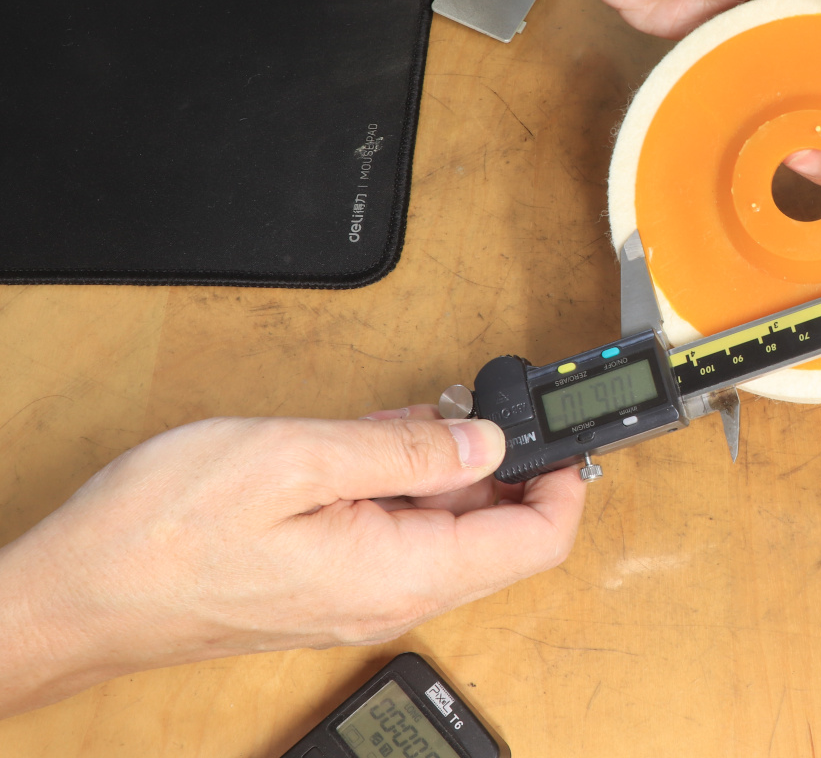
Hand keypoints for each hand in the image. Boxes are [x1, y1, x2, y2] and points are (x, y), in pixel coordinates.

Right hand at [0, 406, 582, 717]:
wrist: (76, 598)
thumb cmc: (162, 536)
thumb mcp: (297, 460)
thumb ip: (404, 450)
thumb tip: (483, 439)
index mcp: (401, 574)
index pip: (534, 543)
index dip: (563, 483)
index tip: (564, 430)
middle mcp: (391, 595)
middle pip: (497, 535)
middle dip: (508, 463)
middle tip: (490, 401)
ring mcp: (359, 592)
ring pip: (445, 527)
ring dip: (450, 466)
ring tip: (430, 410)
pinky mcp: (328, 580)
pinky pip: (397, 529)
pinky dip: (404, 480)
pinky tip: (382, 437)